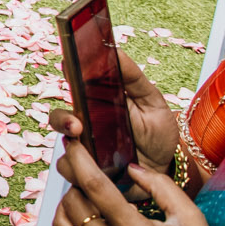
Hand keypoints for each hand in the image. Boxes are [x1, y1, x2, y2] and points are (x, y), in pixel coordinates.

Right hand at [49, 49, 181, 180]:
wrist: (166, 171)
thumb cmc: (158, 134)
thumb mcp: (152, 101)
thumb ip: (134, 77)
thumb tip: (114, 50)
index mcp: (97, 103)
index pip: (74, 86)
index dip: (68, 77)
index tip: (69, 69)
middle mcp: (86, 126)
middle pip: (58, 118)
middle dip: (62, 121)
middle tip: (76, 126)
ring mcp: (85, 150)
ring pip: (63, 150)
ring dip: (73, 154)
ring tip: (91, 157)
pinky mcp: (88, 173)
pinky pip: (73, 174)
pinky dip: (82, 175)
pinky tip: (102, 175)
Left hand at [51, 140, 224, 225]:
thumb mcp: (190, 218)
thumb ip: (160, 186)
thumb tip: (130, 167)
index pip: (93, 185)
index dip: (78, 158)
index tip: (71, 141)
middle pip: (73, 202)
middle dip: (75, 180)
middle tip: (87, 171)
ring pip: (61, 225)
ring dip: (67, 204)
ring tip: (84, 195)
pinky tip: (83, 223)